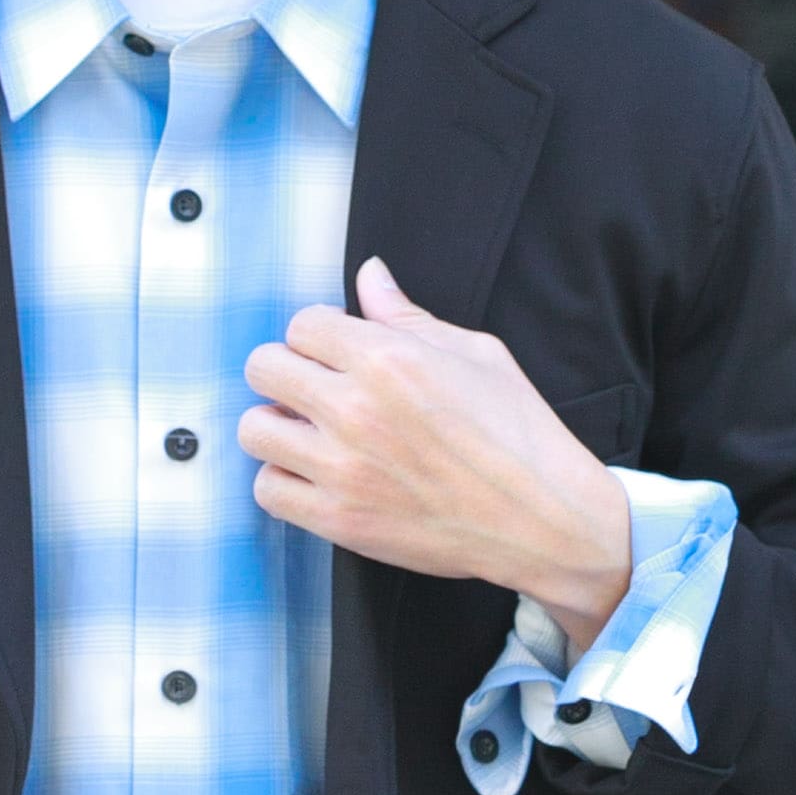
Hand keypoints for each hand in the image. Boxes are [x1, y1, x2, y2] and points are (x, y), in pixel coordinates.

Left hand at [238, 254, 631, 650]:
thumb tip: (369, 274)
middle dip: (285, 371)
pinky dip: (282, 480)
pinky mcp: (337, 519)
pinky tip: (312, 474)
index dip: (317, 336)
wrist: (540, 520)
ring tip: (308, 433)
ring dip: (277, 426)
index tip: (334, 353)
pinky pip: (267, 490)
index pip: (301, 324)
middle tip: (312, 389)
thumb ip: (407, 316)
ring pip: (254, 430)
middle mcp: (355, 410)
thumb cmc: (517, 434)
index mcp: (388, 359)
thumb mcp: (474, 355)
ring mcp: (341, 468)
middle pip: (263, 368)